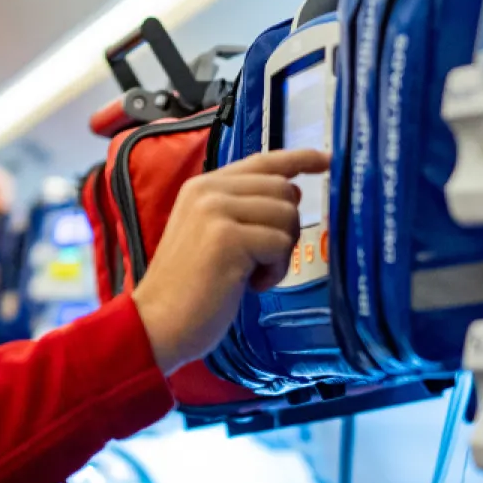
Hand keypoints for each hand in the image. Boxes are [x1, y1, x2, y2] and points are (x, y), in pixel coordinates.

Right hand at [130, 147, 323, 371]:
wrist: (156, 323)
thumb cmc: (188, 290)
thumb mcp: (212, 237)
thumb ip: (246, 210)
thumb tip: (294, 193)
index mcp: (203, 187)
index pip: (262, 161)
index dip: (298, 158)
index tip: (326, 159)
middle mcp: (209, 191)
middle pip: (283, 190)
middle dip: (286, 227)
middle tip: (262, 260)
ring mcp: (216, 211)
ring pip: (286, 215)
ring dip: (280, 253)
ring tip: (251, 274)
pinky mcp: (228, 238)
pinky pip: (280, 244)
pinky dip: (274, 271)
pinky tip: (248, 285)